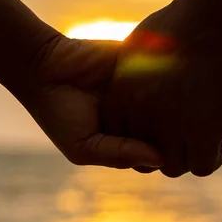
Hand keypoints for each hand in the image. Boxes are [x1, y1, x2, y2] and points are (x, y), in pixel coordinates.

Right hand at [20, 34, 163, 168]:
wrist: (44, 66)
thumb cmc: (59, 112)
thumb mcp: (83, 147)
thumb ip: (119, 155)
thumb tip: (161, 160)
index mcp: (127, 138)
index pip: (159, 150)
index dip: (168, 152)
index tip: (169, 149)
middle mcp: (137, 114)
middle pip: (170, 125)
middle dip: (176, 127)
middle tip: (177, 123)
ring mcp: (141, 88)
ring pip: (172, 98)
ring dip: (176, 99)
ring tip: (168, 99)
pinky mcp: (139, 62)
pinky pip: (164, 69)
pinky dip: (167, 74)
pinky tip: (160, 78)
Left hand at [102, 0, 221, 176]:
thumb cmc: (191, 16)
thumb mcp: (147, 38)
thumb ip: (134, 66)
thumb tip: (138, 80)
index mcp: (123, 90)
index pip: (122, 134)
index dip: (145, 131)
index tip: (169, 117)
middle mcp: (140, 112)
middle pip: (145, 156)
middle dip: (168, 145)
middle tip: (192, 126)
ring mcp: (170, 124)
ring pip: (174, 166)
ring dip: (192, 152)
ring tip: (211, 130)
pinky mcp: (204, 130)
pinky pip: (202, 166)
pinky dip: (213, 155)